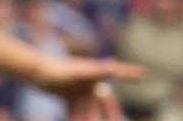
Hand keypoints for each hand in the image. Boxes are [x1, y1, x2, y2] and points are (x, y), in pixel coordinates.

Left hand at [28, 54, 145, 119]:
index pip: (118, 72)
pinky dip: (78, 118)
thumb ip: (95, 71)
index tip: (146, 73)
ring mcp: (82, 89)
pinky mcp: (72, 96)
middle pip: (105, 101)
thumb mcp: (77, 73)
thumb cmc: (57, 71)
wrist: (36, 73)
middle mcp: (91, 81)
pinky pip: (78, 111)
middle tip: (118, 118)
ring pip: (90, 109)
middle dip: (110, 112)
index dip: (132, 73)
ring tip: (93, 120)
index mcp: (96, 72)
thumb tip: (112, 66)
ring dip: (91, 118)